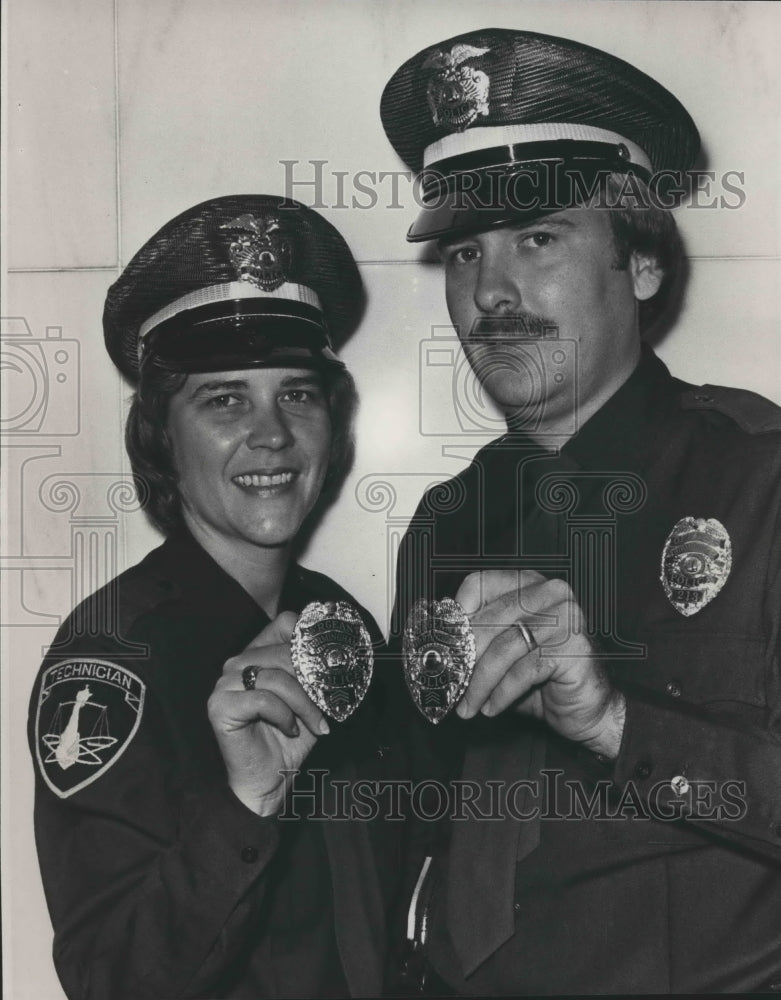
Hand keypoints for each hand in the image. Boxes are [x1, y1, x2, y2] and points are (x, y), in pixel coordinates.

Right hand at [207, 612, 329, 815]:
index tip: (329, 664)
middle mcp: (237, 664)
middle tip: (326, 706)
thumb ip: (314, 672)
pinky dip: (284, 715)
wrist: (269, 779)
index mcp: (257, 655)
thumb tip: (337, 653)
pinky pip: (263, 699)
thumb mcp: (309, 698)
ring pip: (276, 677)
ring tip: (314, 723)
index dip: (309, 638)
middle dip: (312, 681)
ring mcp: (225, 684)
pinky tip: (290, 730)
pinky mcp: (220, 706)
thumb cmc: (288, 738)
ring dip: (303, 703)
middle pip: (284, 652)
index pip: (284, 623)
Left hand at [455, 570, 624, 757]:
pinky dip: (501, 693)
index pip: (480, 583)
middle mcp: (550, 592)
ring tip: (467, 706)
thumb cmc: (540, 679)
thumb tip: (437, 647)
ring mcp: (566, 616)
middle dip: (464, 656)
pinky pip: (523, 670)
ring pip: (504, 647)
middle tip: (448, 683)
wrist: (586, 710)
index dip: (456, 614)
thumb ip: (476, 641)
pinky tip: (491, 708)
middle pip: (490, 617)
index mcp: (529, 584)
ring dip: (478, 683)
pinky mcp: (574, 647)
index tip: (441, 643)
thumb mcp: (502, 653)